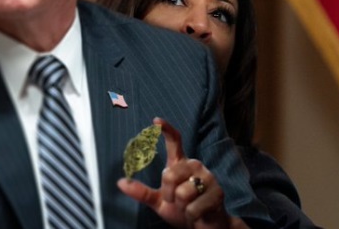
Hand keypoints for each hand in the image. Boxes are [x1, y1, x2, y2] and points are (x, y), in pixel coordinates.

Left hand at [118, 117, 248, 228]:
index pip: (175, 142)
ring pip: (182, 193)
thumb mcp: (159, 202)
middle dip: (168, 194)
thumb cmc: (183, 210)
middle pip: (169, 175)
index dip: (166, 130)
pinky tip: (199, 213)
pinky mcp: (217, 193)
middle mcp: (195, 166)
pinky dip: (191, 215)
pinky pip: (193, 207)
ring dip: (182, 206)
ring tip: (190, 207)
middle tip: (176, 201)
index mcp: (181, 164)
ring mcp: (208, 178)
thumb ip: (142, 192)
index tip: (156, 121)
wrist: (206, 226)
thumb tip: (120, 182)